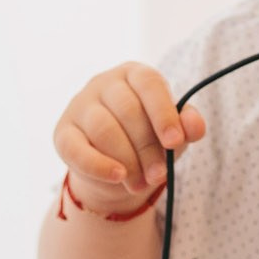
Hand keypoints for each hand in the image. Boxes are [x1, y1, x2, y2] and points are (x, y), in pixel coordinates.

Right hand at [52, 63, 204, 215]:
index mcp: (134, 74)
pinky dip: (99, 165)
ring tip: (141, 183)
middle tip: (159, 175)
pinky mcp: (63, 132)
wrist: (117, 171)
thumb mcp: (172, 135)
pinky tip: (117, 177)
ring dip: (127, 161)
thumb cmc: (149, 142)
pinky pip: (77, 149)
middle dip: (147, 148)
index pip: (149, 83)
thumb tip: (195, 126)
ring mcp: (80, 105)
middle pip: (127, 110)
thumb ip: (186, 127)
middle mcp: (104, 83)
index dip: (163, 113)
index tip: (175, 142)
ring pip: (104, 130)